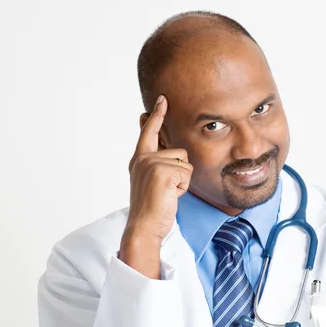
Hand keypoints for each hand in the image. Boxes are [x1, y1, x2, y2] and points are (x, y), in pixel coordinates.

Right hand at [125, 94, 192, 242]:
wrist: (144, 227)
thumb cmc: (152, 209)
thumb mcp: (152, 182)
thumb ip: (158, 165)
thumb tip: (174, 154)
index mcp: (139, 160)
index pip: (149, 132)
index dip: (157, 116)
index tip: (163, 99)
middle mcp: (143, 158)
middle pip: (179, 152)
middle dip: (181, 172)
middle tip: (166, 191)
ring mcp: (151, 164)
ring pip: (185, 163)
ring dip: (183, 180)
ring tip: (168, 193)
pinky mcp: (162, 172)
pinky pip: (187, 173)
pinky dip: (184, 188)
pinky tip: (171, 196)